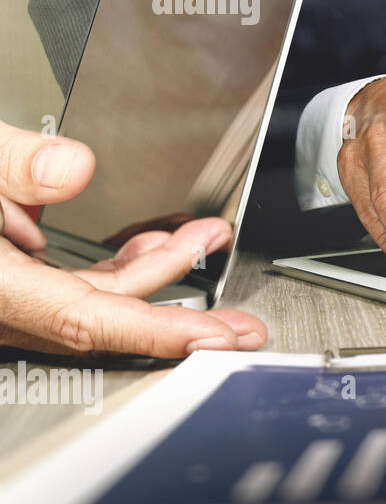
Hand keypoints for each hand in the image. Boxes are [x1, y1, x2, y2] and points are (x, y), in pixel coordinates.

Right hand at [0, 122, 266, 357]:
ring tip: (207, 239)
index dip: (156, 333)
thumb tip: (74, 169)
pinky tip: (155, 242)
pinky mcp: (11, 278)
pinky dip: (119, 265)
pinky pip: (72, 284)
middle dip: (179, 306)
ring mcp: (8, 293)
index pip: (83, 321)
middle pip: (103, 315)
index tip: (214, 339)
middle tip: (243, 323)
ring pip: (92, 296)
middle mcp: (2, 302)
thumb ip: (12, 164)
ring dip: (156, 269)